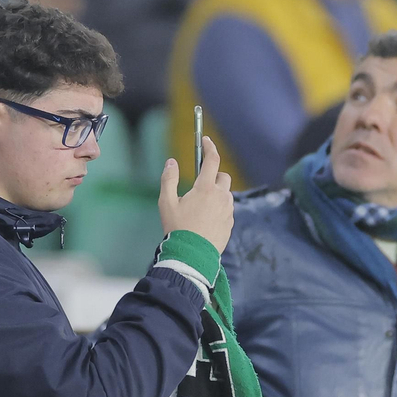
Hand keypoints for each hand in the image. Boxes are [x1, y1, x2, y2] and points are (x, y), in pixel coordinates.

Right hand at [158, 135, 233, 254]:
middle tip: (199, 184)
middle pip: (222, 177)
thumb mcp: (166, 203)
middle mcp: (221, 196)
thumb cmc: (177, 228)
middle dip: (213, 175)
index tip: (206, 140)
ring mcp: (228, 210)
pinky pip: (226, 209)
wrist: (192, 256)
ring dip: (216, 193)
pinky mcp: (231, 223)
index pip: (212, 160)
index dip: (209, 147)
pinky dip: (219, 208)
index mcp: (205, 188)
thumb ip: (169, 179)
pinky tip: (206, 220)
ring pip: (225, 194)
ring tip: (200, 207)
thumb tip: (171, 162)